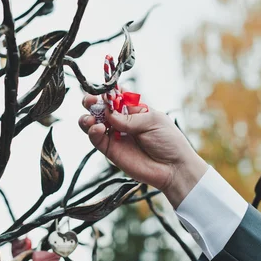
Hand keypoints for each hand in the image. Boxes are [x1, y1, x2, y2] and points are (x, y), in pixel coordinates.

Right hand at [79, 95, 207, 207]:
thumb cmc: (169, 141)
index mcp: (134, 109)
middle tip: (90, 101)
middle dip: (92, 102)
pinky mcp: (110, 150)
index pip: (116, 95)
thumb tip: (108, 114)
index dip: (108, 92)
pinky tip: (98, 129)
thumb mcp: (152, 121)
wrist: (173, 168)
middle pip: (100, 108)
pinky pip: (96, 139)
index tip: (105, 92)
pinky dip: (93, 132)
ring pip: (93, 123)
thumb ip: (129, 117)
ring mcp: (115, 135)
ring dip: (87, 117)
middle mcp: (121, 121)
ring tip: (90, 118)